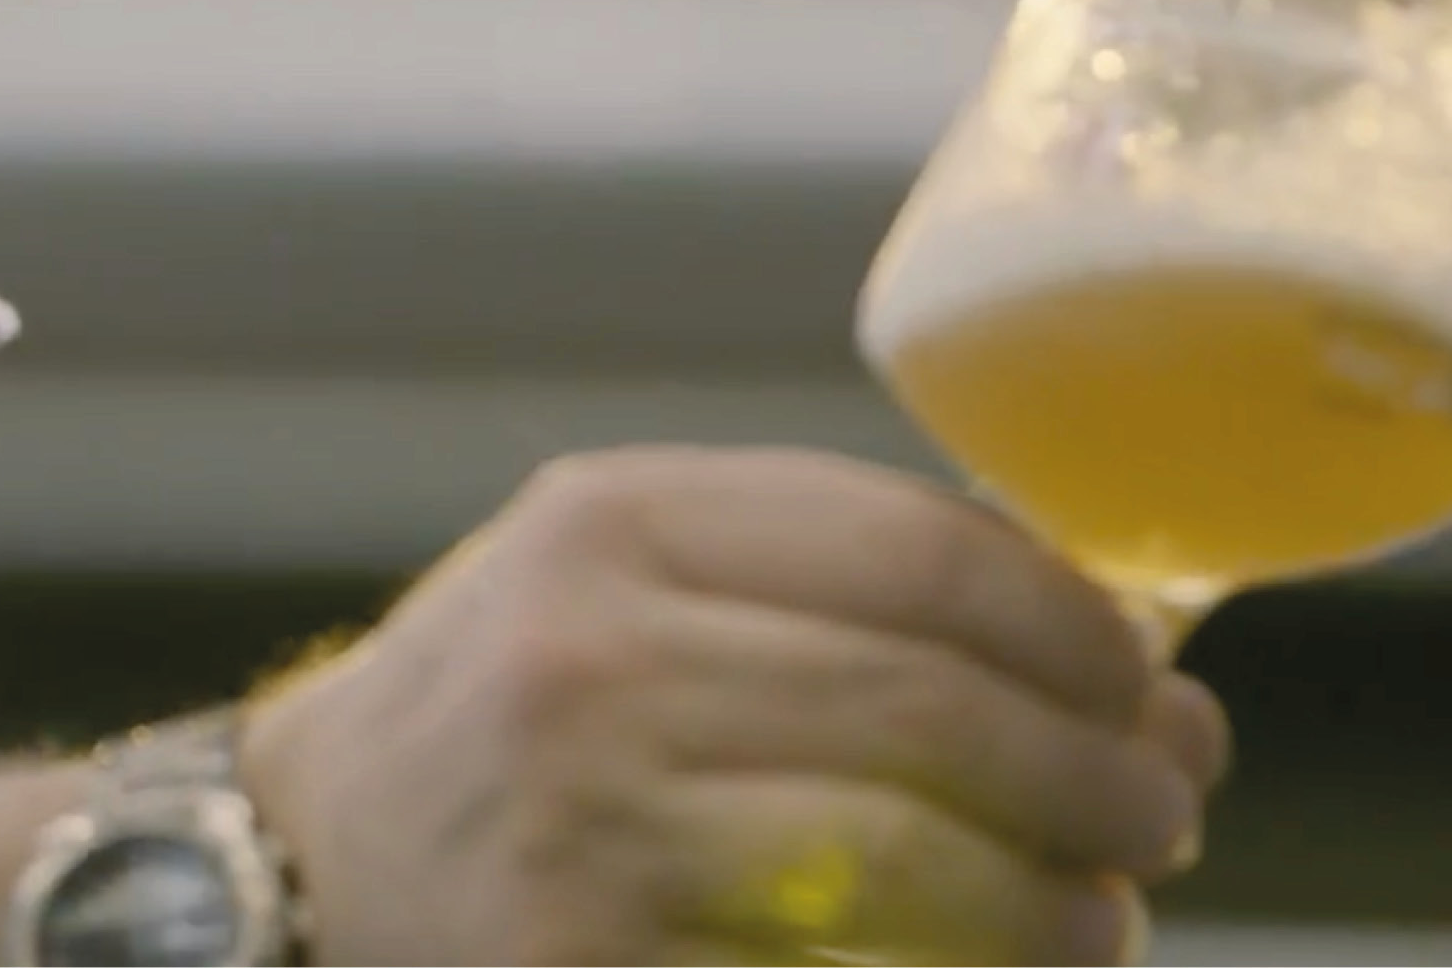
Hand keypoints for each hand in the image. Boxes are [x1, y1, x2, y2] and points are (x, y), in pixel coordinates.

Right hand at [240, 446, 1232, 964]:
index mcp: (610, 526)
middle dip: (1101, 772)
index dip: (1078, 628)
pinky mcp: (588, 964)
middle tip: (1167, 812)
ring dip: (1052, 902)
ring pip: (911, 858)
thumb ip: (803, 577)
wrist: (283, 881)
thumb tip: (1100, 633)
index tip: (1148, 682)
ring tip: (1105, 919)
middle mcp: (589, 660)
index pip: (921, 553)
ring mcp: (585, 825)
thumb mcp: (602, 585)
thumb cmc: (491, 730)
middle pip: (937, 707)